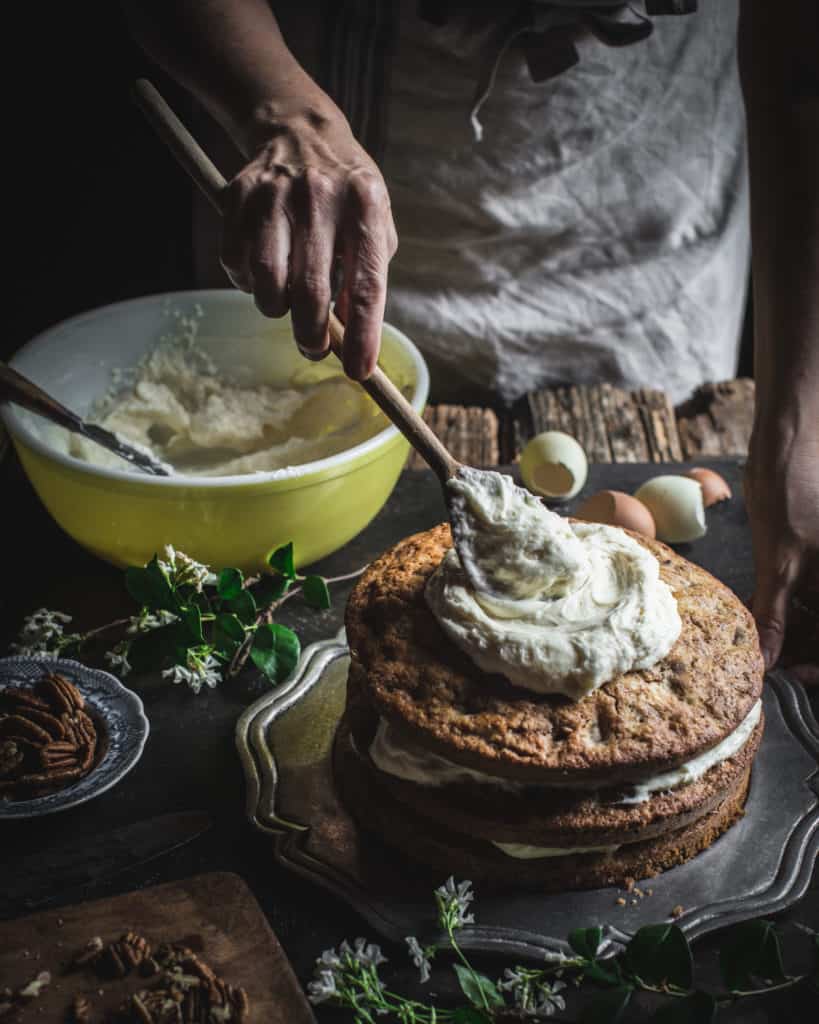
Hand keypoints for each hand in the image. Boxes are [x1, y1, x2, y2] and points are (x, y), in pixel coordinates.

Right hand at [220, 105, 396, 379]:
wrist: (299, 131)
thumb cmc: (345, 196)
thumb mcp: (373, 225)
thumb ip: (365, 276)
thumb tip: (350, 336)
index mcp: (366, 206)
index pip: (367, 285)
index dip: (363, 335)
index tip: (359, 372)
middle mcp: (321, 197)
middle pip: (312, 291)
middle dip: (312, 335)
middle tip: (314, 349)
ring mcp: (275, 195)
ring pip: (269, 283)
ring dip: (277, 310)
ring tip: (286, 304)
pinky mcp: (238, 197)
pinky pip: (236, 264)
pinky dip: (247, 283)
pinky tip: (262, 272)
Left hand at [745, 419, 818, 684]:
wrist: (793, 432)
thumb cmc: (792, 483)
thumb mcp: (779, 555)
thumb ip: (777, 611)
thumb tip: (768, 660)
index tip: (793, 674)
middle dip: (809, 649)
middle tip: (776, 662)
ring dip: (802, 631)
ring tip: (769, 642)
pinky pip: (814, 591)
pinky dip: (797, 606)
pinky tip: (772, 612)